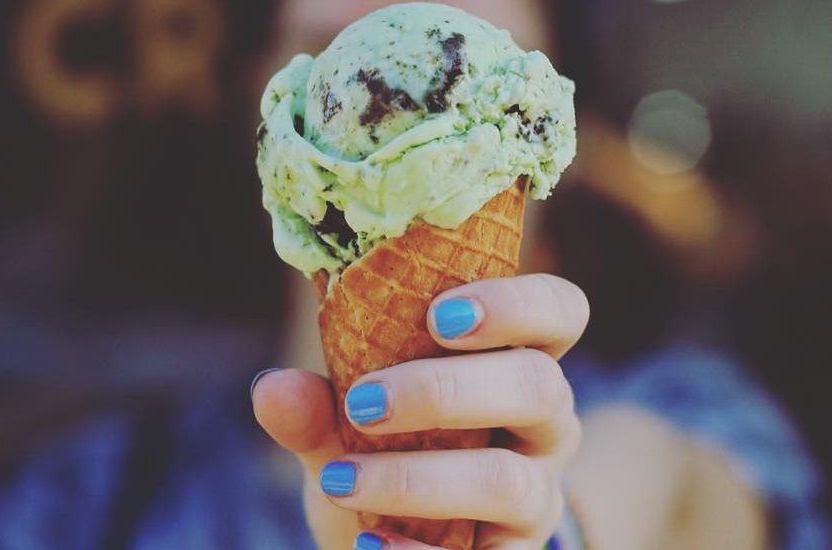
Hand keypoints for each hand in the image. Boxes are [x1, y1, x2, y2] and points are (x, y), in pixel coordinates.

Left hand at [253, 274, 588, 548]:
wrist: (401, 539)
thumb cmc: (391, 453)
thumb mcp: (349, 425)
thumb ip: (317, 406)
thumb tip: (273, 388)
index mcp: (516, 360)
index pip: (558, 311)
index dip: (515, 303)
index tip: (439, 313)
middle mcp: (543, 423)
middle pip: (538, 386)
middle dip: (445, 390)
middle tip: (363, 403)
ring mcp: (537, 494)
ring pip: (507, 479)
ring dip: (417, 479)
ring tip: (341, 482)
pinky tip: (368, 547)